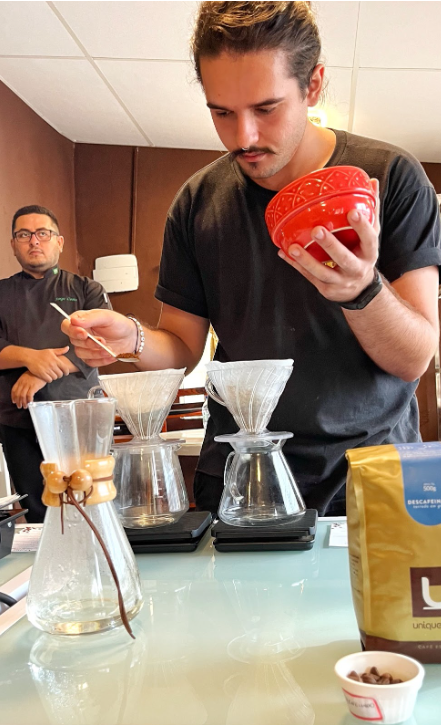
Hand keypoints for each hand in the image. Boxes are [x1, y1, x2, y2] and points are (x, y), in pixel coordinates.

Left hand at [11, 372, 46, 408]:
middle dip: (18, 402)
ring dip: (23, 402)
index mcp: (20, 380)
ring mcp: (28, 385)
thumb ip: (23, 382)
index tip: (14, 401)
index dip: (13, 397)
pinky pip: (29, 395)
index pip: (14, 390)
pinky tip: (30, 402)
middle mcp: (23, 383)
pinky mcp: (34, 386)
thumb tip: (22, 390)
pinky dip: (29, 400)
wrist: (43, 370)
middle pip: (18, 394)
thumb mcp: (27, 376)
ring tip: (25, 406)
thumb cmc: (36, 374)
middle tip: (19, 406)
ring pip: (22, 396)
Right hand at [25, 348, 71, 381]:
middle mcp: (52, 365)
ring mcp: (47, 370)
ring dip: (54, 377)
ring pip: (55, 378)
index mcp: (55, 360)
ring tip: (52, 375)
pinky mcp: (42, 374)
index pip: (65, 368)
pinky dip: (49, 379)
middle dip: (59, 375)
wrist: (29, 357)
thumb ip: (60, 350)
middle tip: (57, 373)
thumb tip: (68, 348)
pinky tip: (47, 377)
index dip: (66, 372)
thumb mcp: (51, 351)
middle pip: (60, 374)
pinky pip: (49, 380)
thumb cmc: (40, 354)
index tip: (65, 373)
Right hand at [61, 309, 137, 366]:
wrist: (131, 338)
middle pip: (74, 341)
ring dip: (95, 353)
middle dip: (89, 343)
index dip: (72, 331)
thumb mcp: (107, 316)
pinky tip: (110, 355)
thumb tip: (74, 320)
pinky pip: (90, 362)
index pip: (66, 326)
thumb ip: (90, 318)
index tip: (84, 334)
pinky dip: (101, 360)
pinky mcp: (91, 357)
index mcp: (81, 321)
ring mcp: (85, 347)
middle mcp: (81, 334)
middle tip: (102, 341)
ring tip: (109, 349)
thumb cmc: (119, 324)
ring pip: (81, 354)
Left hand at [278, 179, 380, 302]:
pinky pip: (308, 277)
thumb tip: (370, 182)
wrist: (358, 289)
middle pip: (343, 258)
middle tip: (317, 230)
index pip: (370, 239)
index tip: (352, 212)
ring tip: (293, 247)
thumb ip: (370, 211)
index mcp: (369, 254)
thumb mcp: (370, 236)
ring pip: (322, 272)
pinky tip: (284, 253)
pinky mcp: (326, 289)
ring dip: (306, 260)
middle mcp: (356, 269)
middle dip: (330, 245)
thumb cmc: (361, 254)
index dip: (362, 227)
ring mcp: (340, 282)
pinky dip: (296, 265)